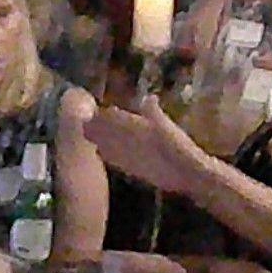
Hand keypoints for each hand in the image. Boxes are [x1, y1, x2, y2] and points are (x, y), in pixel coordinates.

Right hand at [84, 97, 208, 194]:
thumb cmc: (179, 150)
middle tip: (81, 125)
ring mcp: (137, 153)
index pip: (120, 118)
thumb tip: (149, 98)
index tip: (90, 112)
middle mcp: (138, 138)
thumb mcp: (167, 131)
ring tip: (85, 137)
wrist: (190, 174)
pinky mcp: (138, 168)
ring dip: (101, 142)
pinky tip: (99, 155)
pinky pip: (119, 161)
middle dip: (100, 128)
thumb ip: (155, 116)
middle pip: (115, 131)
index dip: (107, 115)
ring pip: (115, 145)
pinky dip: (109, 157)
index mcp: (144, 126)